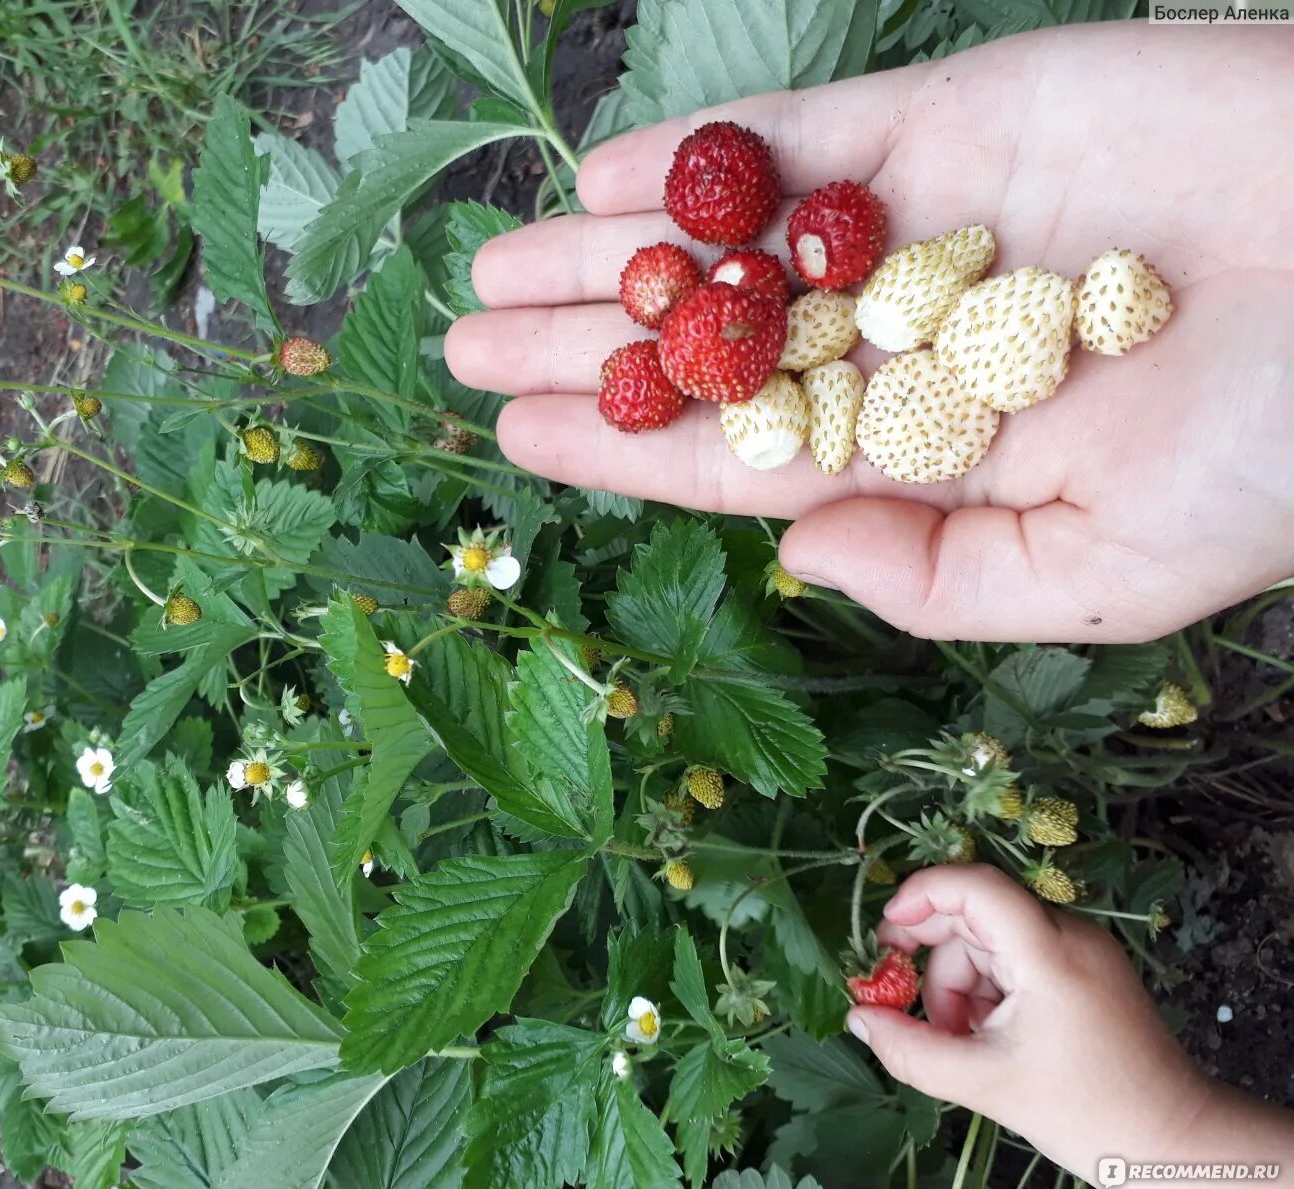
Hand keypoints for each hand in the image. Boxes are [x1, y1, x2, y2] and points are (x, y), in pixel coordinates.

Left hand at [445, 23, 1293, 642]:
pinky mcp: (962, 124)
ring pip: (732, 240)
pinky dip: (705, 154)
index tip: (511, 435)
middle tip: (462, 342)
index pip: (738, 452)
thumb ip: (942, 578)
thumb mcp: (1111, 575)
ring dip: (612, 250)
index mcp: (929, 454)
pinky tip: (604, 173)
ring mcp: (926, 229)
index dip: (618, 446)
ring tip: (495, 262)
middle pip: (709, 344)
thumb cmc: (1283, 453)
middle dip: (584, 346)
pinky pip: (806, 139)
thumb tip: (793, 547)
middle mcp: (907, 342)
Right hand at [849, 865, 1293, 1188]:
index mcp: (1051, 952)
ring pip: (991, 943)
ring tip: (960, 1042)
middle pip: (976, 915)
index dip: (922, 894)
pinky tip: (988, 1036)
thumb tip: (858, 1019)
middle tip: (902, 999)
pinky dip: (989, 991)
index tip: (885, 933)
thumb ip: (911, 1050)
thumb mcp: (985, 1084)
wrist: (1174, 1143)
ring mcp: (1080, 950)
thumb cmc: (1087, 1112)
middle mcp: (1069, 934)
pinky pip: (1016, 960)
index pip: (977, 886)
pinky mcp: (1084, 969)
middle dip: (933, 956)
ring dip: (960, 985)